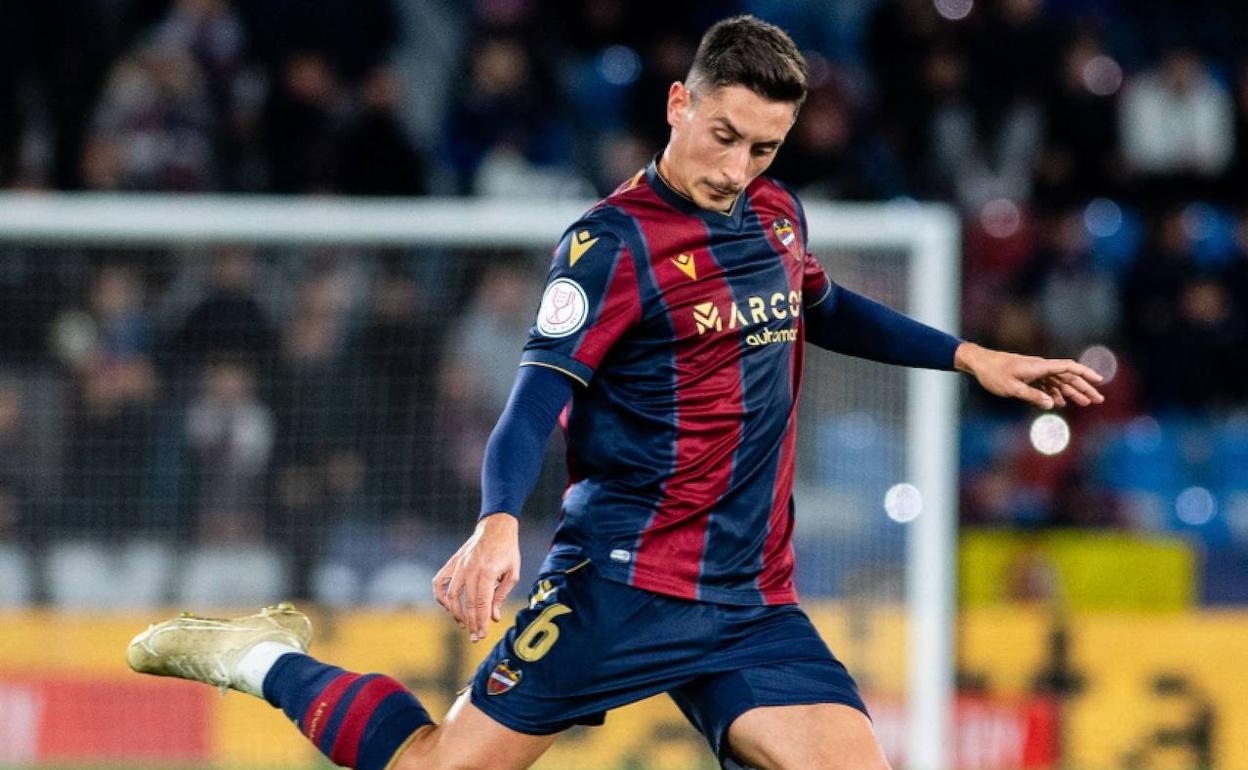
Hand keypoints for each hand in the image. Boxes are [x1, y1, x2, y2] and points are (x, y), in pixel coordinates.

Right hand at [432, 513, 520, 642]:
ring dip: (456, 613)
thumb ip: (501, 595)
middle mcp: (470, 569)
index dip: (480, 622)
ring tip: (464, 624)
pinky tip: (448, 607)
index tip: (482, 635)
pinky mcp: (452, 563)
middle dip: (471, 623)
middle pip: (467, 604)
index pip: (481, 603)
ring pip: (451, 596)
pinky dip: (441, 597)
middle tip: (475, 638)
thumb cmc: (508, 551)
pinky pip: (439, 583)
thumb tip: (493, 617)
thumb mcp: (512, 573)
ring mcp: (459, 565)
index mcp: (488, 572)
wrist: (496, 527)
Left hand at [954, 342, 1104, 409]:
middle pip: (1067, 376)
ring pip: (1058, 381)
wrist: (979, 363)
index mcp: (1039, 366)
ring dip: (1071, 392)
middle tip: (1098, 400)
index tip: (1099, 381)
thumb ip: (1032, 396)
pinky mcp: (1028, 376)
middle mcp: (1040, 367)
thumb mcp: (1012, 388)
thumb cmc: (993, 374)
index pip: (1068, 367)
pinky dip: (1054, 393)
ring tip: (1084, 403)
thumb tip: (1051, 404)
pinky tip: (1060, 403)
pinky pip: (1046, 385)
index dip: (1085, 373)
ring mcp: (1034, 371)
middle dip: (1083, 388)